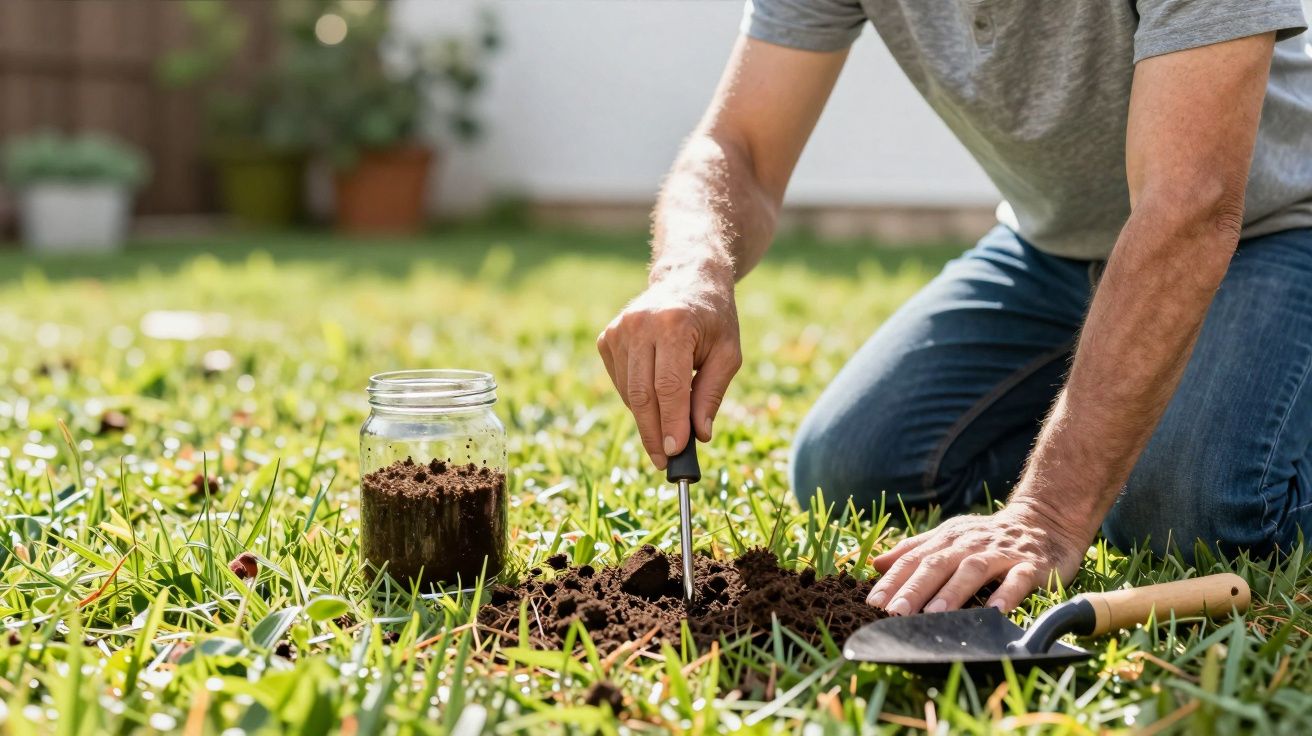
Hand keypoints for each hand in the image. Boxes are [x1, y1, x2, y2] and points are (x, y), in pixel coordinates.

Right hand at [597, 274, 741, 468]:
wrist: (688, 278)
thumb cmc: (714, 320)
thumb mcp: (728, 354)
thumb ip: (712, 394)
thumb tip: (700, 435)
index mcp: (674, 325)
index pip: (668, 385)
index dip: (671, 422)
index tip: (675, 453)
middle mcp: (640, 325)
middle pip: (642, 394)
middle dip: (653, 432)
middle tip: (663, 461)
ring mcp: (618, 330)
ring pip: (629, 392)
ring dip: (648, 417)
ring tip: (669, 424)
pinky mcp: (607, 338)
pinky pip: (621, 382)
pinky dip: (638, 399)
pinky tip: (656, 392)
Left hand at [867, 500, 1090, 613]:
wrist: (1045, 520)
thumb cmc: (989, 537)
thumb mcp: (949, 537)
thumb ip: (914, 549)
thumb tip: (876, 563)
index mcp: (948, 539)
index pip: (914, 558)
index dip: (893, 580)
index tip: (873, 602)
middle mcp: (970, 544)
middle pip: (937, 564)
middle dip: (914, 589)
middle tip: (895, 612)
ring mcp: (1001, 554)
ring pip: (973, 570)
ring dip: (953, 592)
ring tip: (934, 614)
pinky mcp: (1031, 565)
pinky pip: (1017, 580)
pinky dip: (1006, 594)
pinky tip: (995, 611)